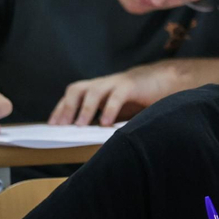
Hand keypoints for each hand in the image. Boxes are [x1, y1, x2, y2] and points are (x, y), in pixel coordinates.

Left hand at [49, 63, 178, 125]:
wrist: (166, 80)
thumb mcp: (117, 109)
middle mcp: (103, 84)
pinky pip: (117, 96)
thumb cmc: (139, 98)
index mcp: (98, 89)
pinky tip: (106, 123)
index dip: (61, 108)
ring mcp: (116, 83)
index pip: (72, 95)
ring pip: (93, 91)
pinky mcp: (131, 85)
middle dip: (67, 107)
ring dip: (85, 108)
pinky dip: (109, 109)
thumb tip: (85, 138)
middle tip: (62, 126)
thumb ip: (103, 118)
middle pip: (77, 89)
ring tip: (80, 125)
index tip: (52, 125)